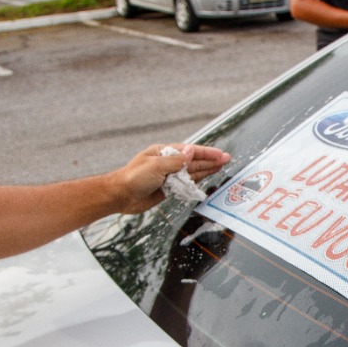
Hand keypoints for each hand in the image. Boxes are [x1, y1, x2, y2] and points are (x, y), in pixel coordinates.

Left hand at [109, 143, 230, 213]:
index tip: (221, 154)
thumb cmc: (134, 178)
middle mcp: (167, 162)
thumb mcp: (156, 166)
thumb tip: (191, 151)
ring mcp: (168, 175)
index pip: (190, 151)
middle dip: (210, 160)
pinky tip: (205, 178)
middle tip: (227, 159)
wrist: (120, 195)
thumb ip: (176, 161)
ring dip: (206, 170)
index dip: (207, 153)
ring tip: (221, 167)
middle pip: (193, 161)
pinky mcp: (167, 188)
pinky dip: (196, 181)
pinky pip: (185, 183)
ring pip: (191, 172)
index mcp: (164, 152)